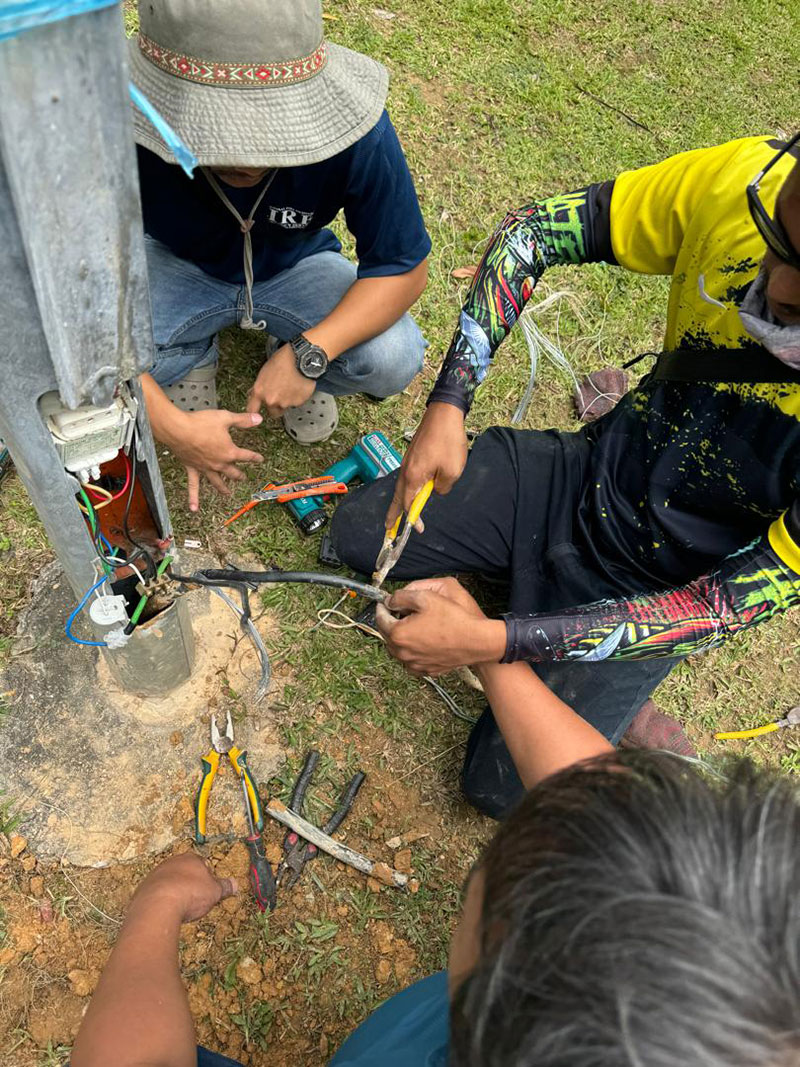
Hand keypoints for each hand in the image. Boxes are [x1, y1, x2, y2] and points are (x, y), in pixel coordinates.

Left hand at [132, 853, 236, 923]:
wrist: (158, 905)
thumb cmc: (189, 894)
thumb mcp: (215, 892)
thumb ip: (225, 887)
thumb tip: (235, 885)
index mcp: (191, 859)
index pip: (202, 864)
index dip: (207, 879)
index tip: (209, 890)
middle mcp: (173, 862)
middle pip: (184, 872)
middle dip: (189, 884)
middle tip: (195, 900)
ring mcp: (157, 874)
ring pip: (169, 882)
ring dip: (174, 892)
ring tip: (181, 909)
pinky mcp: (144, 888)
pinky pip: (156, 894)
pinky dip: (162, 901)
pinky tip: (167, 912)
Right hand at [160, 407, 264, 511]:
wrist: (178, 429)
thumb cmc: (200, 423)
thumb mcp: (225, 418)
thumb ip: (243, 420)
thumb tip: (259, 419)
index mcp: (229, 452)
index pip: (246, 456)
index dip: (255, 457)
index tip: (260, 459)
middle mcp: (219, 463)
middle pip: (233, 472)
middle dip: (239, 475)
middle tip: (243, 478)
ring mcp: (205, 468)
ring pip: (217, 481)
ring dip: (223, 488)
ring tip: (227, 493)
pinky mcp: (192, 469)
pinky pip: (193, 486)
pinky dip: (194, 498)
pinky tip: (194, 508)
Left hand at [246, 344, 316, 417]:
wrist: (301, 359)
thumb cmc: (282, 361)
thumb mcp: (264, 372)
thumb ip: (259, 387)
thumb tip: (255, 394)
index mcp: (260, 391)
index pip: (251, 410)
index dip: (254, 413)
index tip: (256, 414)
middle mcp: (271, 400)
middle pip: (271, 412)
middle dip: (275, 406)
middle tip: (280, 395)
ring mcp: (284, 403)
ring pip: (284, 407)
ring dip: (286, 401)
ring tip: (290, 387)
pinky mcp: (297, 403)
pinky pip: (295, 403)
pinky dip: (296, 398)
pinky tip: (297, 387)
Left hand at [375, 577, 506, 675]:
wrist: (476, 641)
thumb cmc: (453, 619)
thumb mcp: (425, 597)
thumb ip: (402, 596)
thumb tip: (390, 600)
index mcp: (399, 634)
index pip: (380, 618)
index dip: (382, 607)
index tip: (385, 602)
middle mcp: (402, 653)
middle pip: (388, 635)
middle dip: (391, 622)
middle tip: (400, 612)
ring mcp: (414, 664)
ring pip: (398, 649)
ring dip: (401, 637)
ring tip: (412, 626)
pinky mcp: (426, 670)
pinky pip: (412, 660)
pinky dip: (412, 651)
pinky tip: (422, 641)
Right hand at [386, 402, 467, 530]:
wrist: (443, 413)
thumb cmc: (448, 441)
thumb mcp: (452, 471)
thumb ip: (442, 488)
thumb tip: (435, 491)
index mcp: (414, 476)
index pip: (408, 503)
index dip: (412, 518)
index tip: (418, 528)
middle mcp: (406, 470)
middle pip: (397, 497)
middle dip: (393, 514)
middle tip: (388, 528)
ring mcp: (408, 461)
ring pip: (401, 487)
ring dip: (398, 502)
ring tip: (395, 515)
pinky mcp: (412, 455)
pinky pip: (406, 477)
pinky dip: (405, 489)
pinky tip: (410, 492)